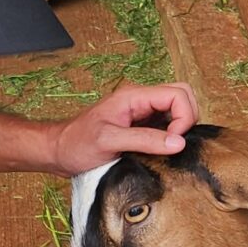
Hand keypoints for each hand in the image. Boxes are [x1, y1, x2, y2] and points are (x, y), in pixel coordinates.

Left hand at [49, 83, 200, 174]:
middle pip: (182, 96)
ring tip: (167, 149)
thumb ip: (144, 140)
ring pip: (176, 111)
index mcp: (134, 96)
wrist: (59, 151)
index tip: (175, 142)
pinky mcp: (141, 127)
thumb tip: (178, 142)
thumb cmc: (77, 143)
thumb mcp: (109, 141)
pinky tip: (161, 153)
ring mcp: (142, 113)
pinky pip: (166, 126)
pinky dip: (171, 137)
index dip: (184, 117)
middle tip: (175, 144)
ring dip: (180, 129)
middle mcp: (141, 101)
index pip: (177, 94)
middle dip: (188, 118)